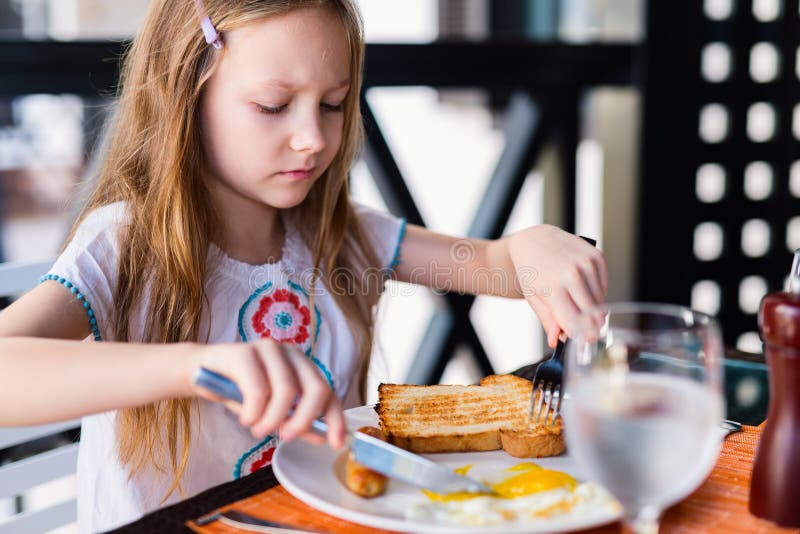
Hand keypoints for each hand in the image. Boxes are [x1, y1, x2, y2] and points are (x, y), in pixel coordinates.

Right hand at [187, 340, 345, 448]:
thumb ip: (295, 421)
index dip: (336, 420)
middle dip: (304, 420)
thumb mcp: (270, 411)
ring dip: (272, 419)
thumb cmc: (239, 391)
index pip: (330, 393)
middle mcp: (292, 354)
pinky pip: (258, 390)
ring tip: (256, 429)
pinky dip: (254, 412)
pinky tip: (245, 417)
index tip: (336, 445)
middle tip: (286, 437)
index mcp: (303, 368)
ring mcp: (270, 349)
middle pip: (317, 388)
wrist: (200, 373)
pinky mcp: (245, 352)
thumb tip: (322, 437)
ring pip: (287, 391)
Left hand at [508, 225, 607, 346]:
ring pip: (600, 301)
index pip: (575, 322)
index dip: (581, 336)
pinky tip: (583, 290)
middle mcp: (572, 274)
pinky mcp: (596, 257)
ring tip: (578, 304)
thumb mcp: (533, 297)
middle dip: (591, 326)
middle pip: (592, 314)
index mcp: (553, 288)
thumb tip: (557, 341)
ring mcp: (587, 264)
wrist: (535, 241)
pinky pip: (604, 287)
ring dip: (593, 309)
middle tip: (588, 333)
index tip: (584, 343)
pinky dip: (597, 293)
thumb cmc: (532, 271)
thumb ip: (548, 320)